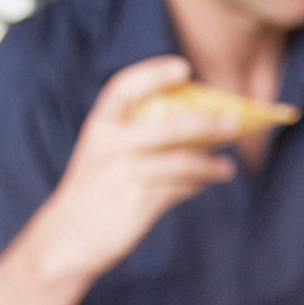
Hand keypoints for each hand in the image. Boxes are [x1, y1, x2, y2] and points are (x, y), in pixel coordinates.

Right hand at [34, 56, 242, 283]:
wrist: (68, 237)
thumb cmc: (93, 192)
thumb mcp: (102, 155)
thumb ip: (133, 137)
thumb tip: (188, 127)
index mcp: (99, 127)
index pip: (124, 88)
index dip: (153, 74)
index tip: (183, 67)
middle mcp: (111, 146)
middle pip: (170, 126)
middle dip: (207, 123)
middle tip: (235, 123)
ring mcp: (125, 175)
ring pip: (182, 162)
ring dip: (211, 165)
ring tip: (227, 168)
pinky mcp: (138, 204)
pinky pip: (178, 189)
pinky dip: (196, 185)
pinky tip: (205, 183)